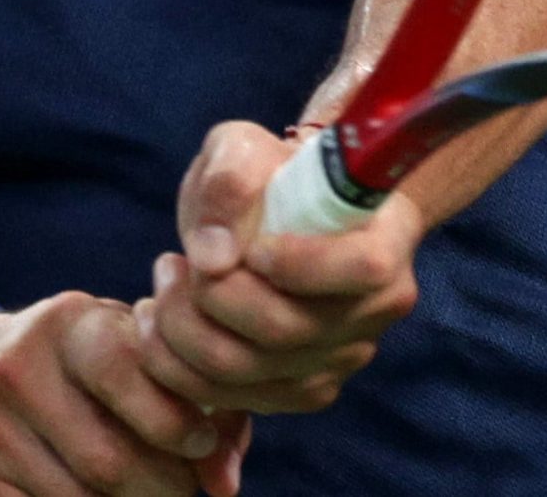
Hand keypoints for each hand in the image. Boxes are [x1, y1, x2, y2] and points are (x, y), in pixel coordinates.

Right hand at [0, 294, 250, 496]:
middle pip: (110, 460)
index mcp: (64, 324)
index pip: (125, 371)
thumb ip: (188, 395)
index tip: (201, 442)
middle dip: (165, 486)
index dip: (175, 419)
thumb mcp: (121, 349)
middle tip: (184, 487)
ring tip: (149, 493)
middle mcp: (16, 369)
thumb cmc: (72, 367)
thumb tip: (223, 483)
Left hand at [136, 122, 424, 414]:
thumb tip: (213, 256)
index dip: (300, 263)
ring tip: (161, 287)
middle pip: (288, 330)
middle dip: (210, 300)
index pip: (364, 268)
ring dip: (184, 335)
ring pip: (252, 374)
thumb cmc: (269, 174)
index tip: (247, 246)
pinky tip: (162, 327)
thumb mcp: (243, 147)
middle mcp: (374, 311)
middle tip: (168, 264)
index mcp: (385, 240)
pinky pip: (237, 399)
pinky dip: (183, 369)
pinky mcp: (303, 389)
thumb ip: (230, 181)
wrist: (283, 213)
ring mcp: (342, 358)